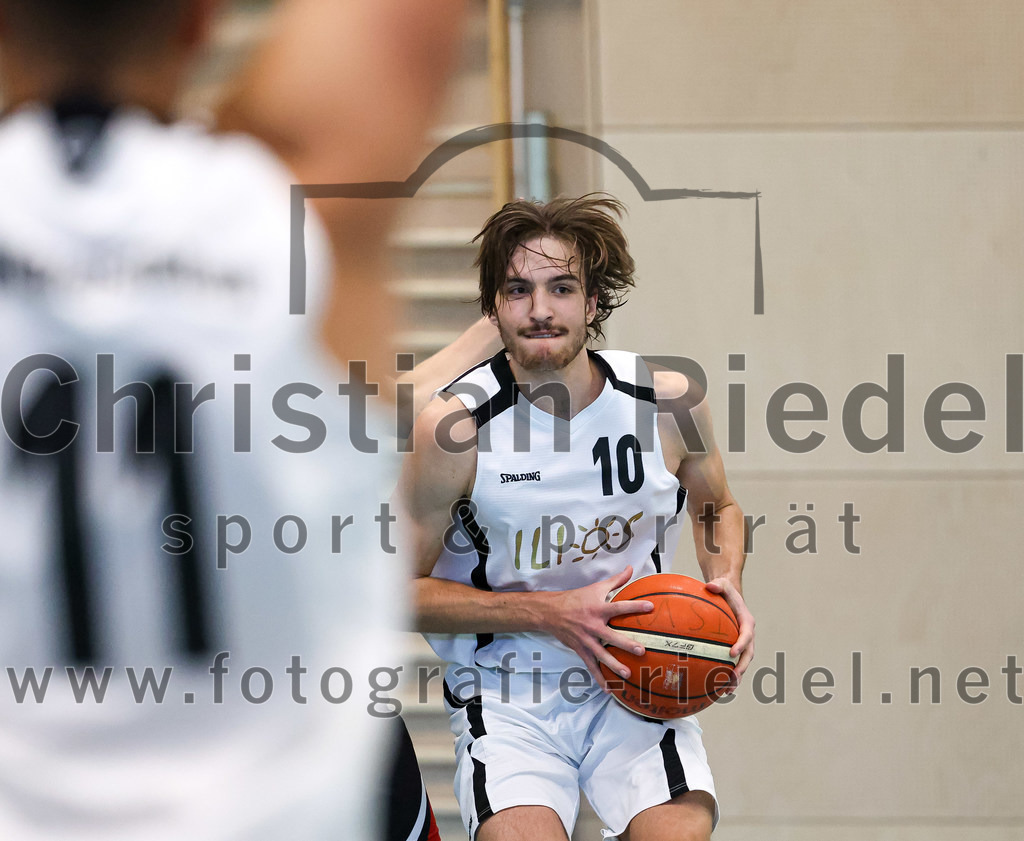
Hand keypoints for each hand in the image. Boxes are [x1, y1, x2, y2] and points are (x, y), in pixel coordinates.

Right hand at [537, 566, 652, 688]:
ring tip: (628, 674)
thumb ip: (616, 580)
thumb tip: (631, 568)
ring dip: (614, 665)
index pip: (619, 607)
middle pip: (611, 636)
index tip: (650, 607)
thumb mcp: (596, 588)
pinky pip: (591, 666)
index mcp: (598, 609)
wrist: (551, 612)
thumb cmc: (576, 599)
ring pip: (601, 655)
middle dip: (626, 644)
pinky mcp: (580, 650)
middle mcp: (593, 625)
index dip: (634, 606)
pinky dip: (599, 678)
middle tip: (641, 650)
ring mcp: (586, 640)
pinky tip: (609, 689)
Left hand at [705, 577, 754, 692]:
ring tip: (726, 690)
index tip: (732, 653)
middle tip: (732, 677)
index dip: (741, 645)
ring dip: (737, 678)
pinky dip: (727, 676)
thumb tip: (710, 586)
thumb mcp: (722, 584)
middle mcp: (748, 636)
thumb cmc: (724, 590)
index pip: (746, 635)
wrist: (729, 597)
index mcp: (746, 622)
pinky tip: (717, 688)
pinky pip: (733, 664)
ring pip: (743, 664)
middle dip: (742, 667)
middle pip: (748, 655)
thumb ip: (718, 584)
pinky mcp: (735, 649)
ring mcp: (742, 644)